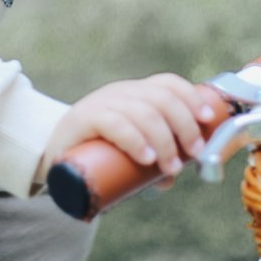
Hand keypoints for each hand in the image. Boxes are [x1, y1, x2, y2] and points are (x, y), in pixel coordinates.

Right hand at [37, 74, 214, 185]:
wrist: (53, 154)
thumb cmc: (98, 152)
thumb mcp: (131, 151)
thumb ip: (152, 162)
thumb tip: (171, 177)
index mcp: (134, 94)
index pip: (167, 83)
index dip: (191, 97)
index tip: (208, 120)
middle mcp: (120, 93)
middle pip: (161, 98)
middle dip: (184, 125)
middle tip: (194, 153)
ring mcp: (101, 104)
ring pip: (142, 112)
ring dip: (164, 140)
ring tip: (171, 166)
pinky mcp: (83, 119)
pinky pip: (114, 123)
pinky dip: (135, 139)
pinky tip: (147, 157)